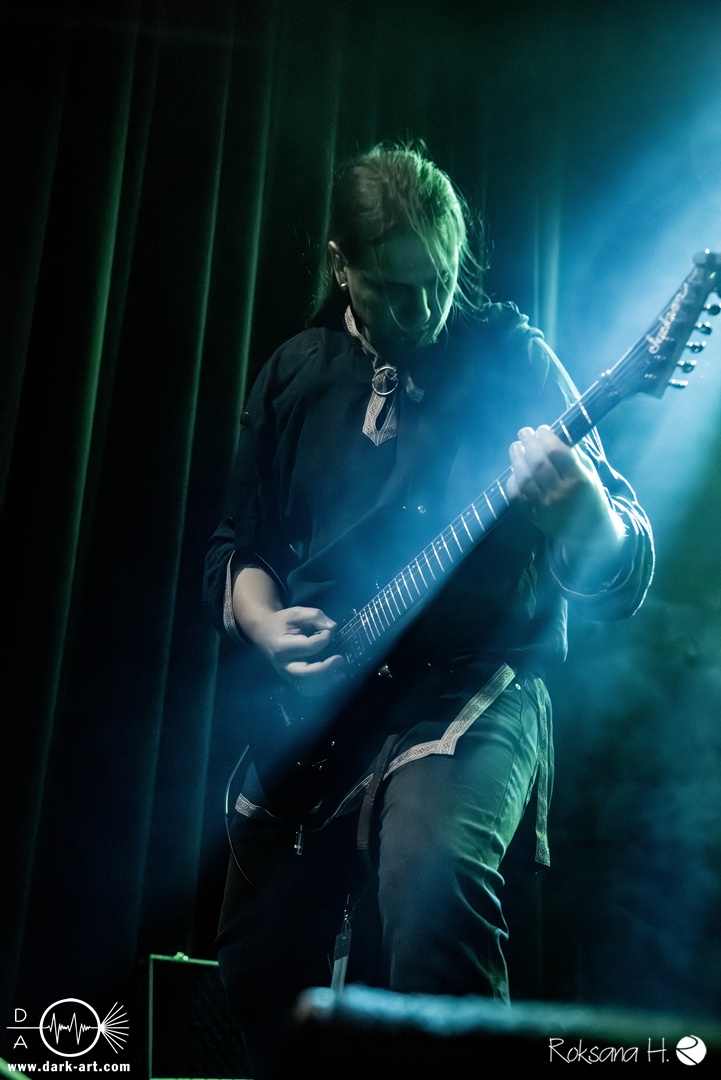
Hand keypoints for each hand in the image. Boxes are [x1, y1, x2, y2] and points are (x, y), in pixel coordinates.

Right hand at [250, 605, 346, 695]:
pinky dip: (322, 687)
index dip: (322, 639)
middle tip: (340, 659)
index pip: (307, 647)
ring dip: (326, 681)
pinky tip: (335, 678)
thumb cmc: (281, 622)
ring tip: (341, 672)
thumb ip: (315, 616)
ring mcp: (287, 674)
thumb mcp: (296, 613)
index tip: (329, 631)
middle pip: (305, 673)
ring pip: (307, 685)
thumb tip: (332, 628)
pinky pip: (307, 689)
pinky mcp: (292, 679)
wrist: (263, 633)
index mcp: (282, 646)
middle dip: (325, 668)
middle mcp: (283, 664)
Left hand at [506, 425, 625, 578]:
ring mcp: (546, 507)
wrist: (590, 534)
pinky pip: (518, 496)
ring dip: (517, 459)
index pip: (558, 453)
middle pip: (539, 463)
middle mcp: (562, 494)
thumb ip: (574, 456)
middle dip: (529, 444)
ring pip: (525, 478)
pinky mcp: (535, 517)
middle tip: (524, 432)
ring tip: (515, 447)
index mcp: (579, 480)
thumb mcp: (589, 474)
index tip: (541, 429)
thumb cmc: (589, 497)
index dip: (546, 438)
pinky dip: (513, 481)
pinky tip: (514, 470)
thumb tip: (553, 435)